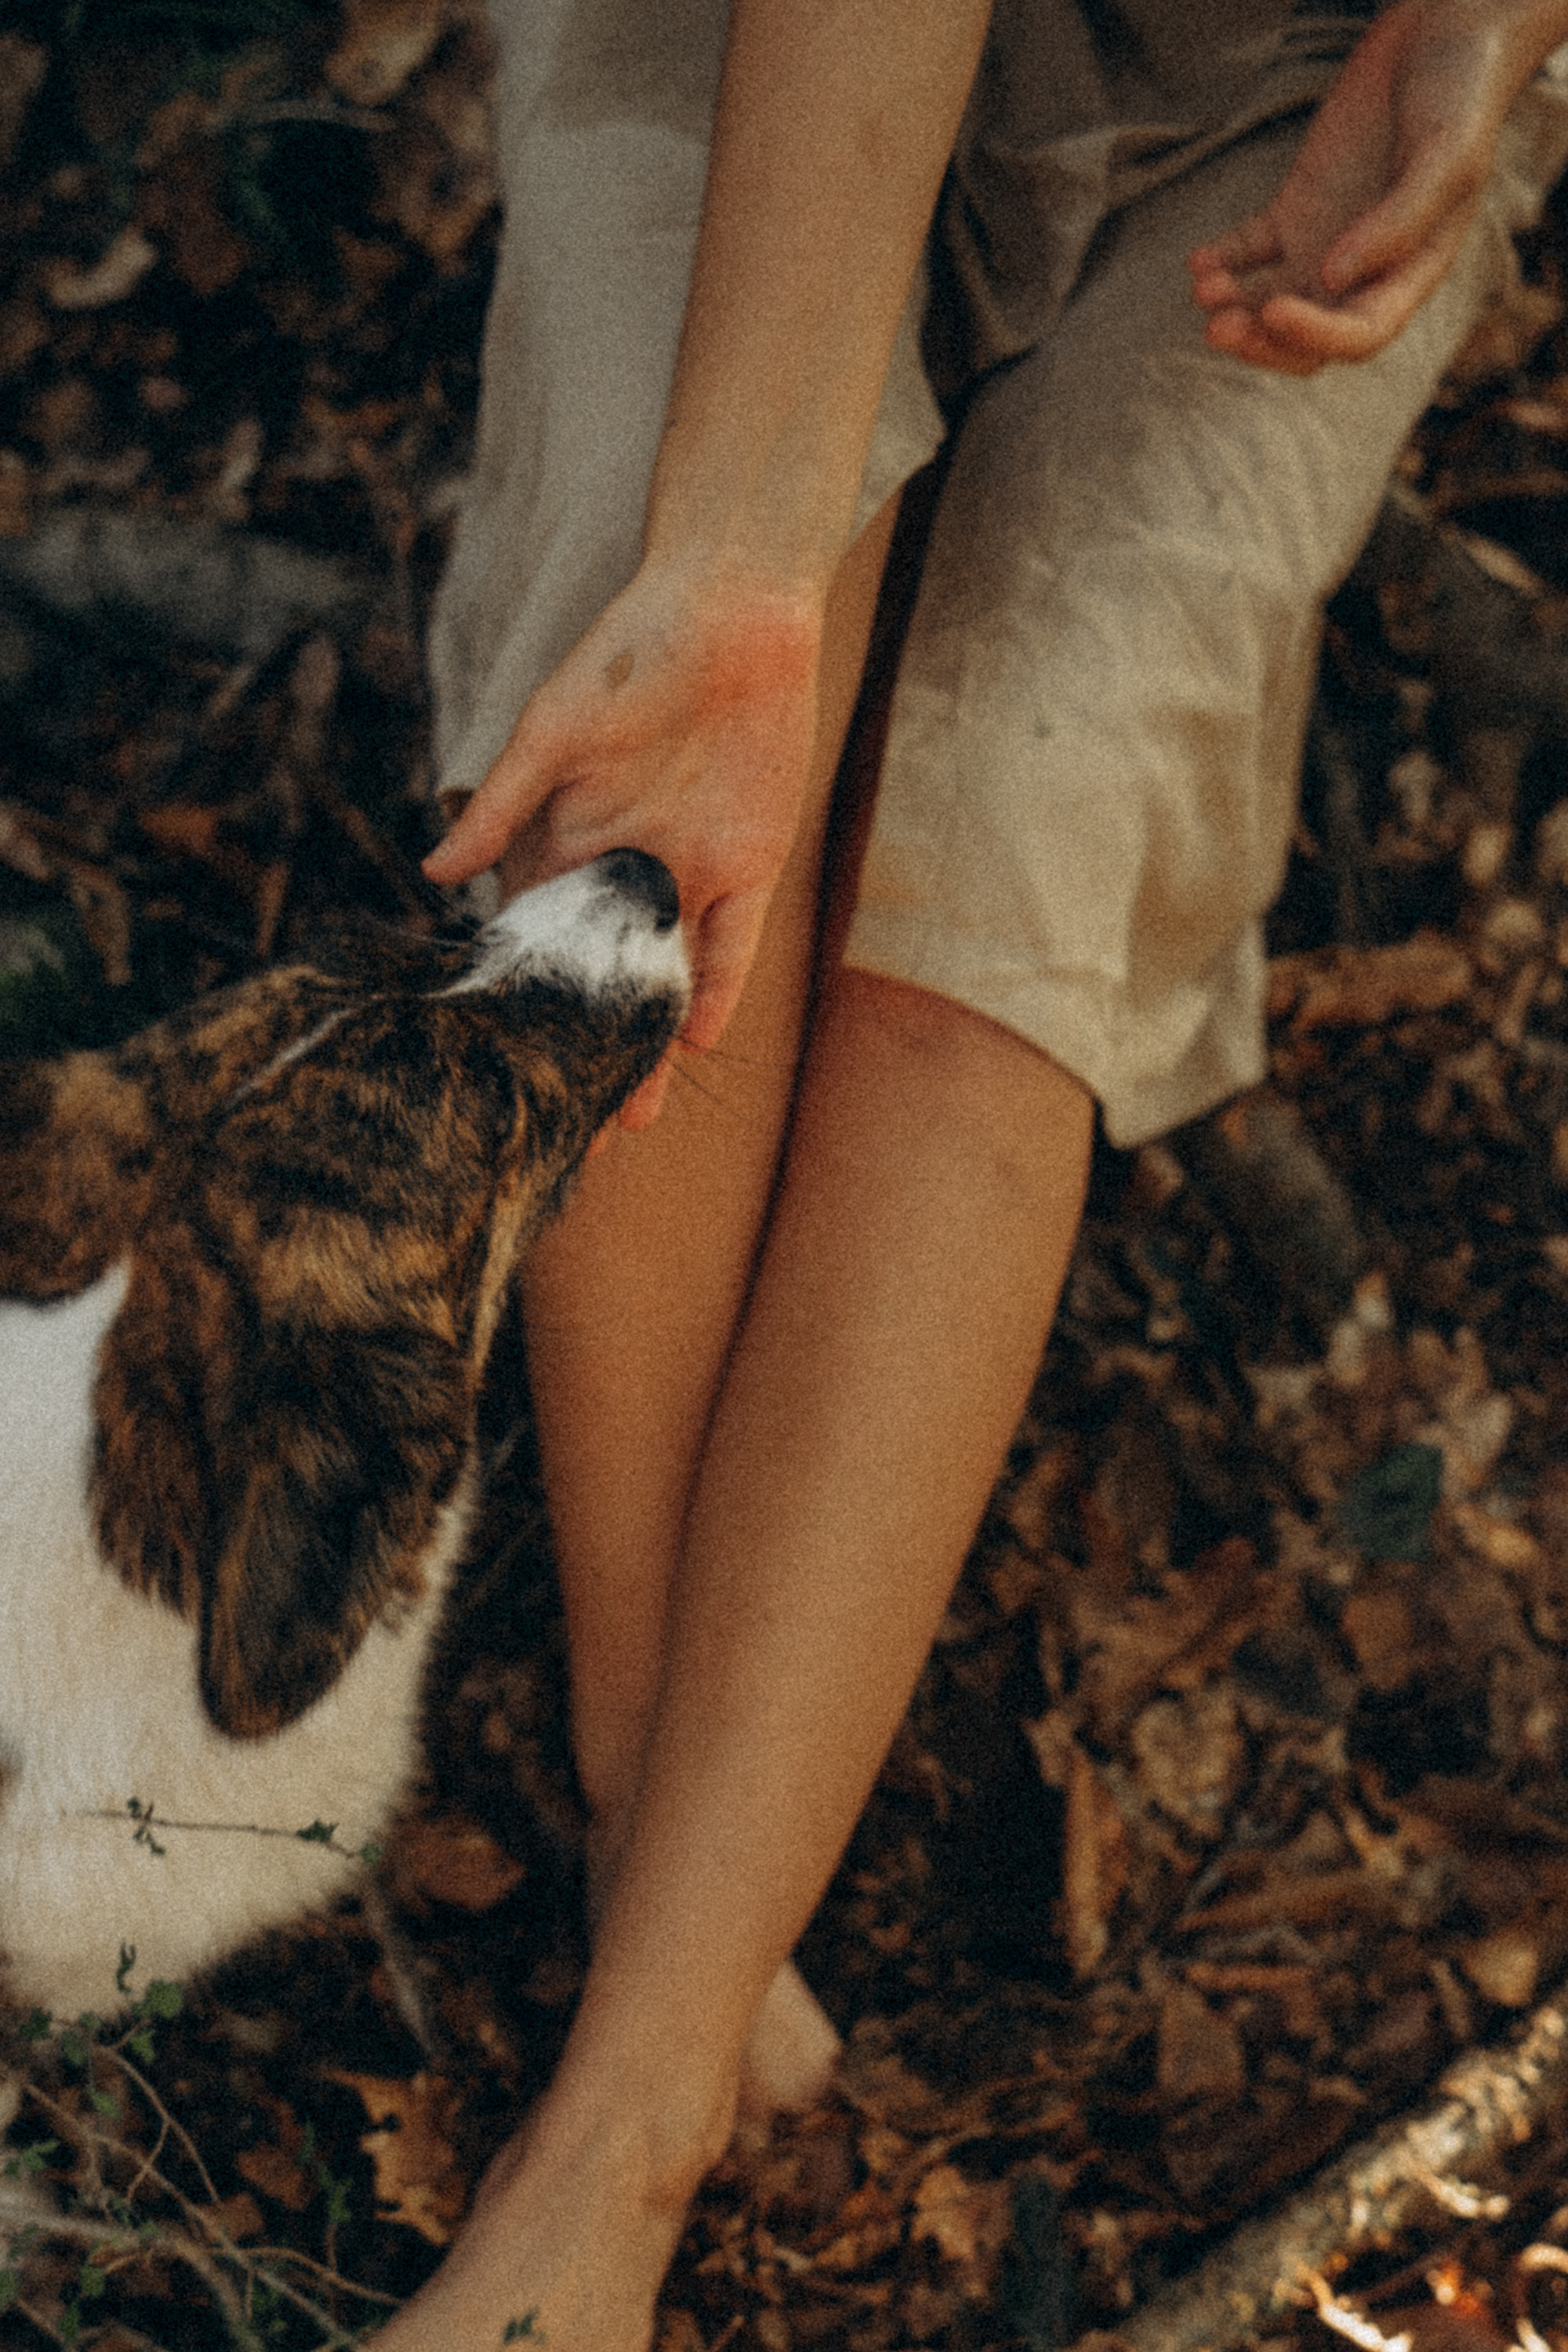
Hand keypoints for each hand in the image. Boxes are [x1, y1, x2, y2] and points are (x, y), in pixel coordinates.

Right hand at [424, 561, 823, 1114]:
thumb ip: (504, 807)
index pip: (539, 941)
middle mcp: (623, 870)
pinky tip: (699, 1040)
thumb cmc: (625, 656)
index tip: (508, 1067)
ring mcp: (689, 871)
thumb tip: (434, 872)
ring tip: (636, 1113)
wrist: (729, 611)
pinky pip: (735, 944)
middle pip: (603, 978)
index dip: (527, 1004)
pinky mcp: (750, 863)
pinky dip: (719, 990)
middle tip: (580, 1122)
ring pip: (668, 978)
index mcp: (565, 843)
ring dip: (652, 1043)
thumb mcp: (552, 732)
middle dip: (591, 1047)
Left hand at [1187, 0, 1529, 373]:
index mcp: (1409, 274)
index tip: (1274, 309)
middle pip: (1304, 340)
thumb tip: (1332, 280)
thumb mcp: (1445, 156)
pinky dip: (1222, 261)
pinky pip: (1249, 253)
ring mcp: (1324, 246)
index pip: (1359, 334)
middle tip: (1217, 327)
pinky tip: (1198, 261)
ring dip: (1232, 306)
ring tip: (1203, 286)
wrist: (1438, 39)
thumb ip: (1399, 221)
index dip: (1315, 334)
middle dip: (1258, 342)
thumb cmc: (1458, 99)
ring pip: (1267, 304)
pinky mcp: (1294, 213)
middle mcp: (1363, 274)